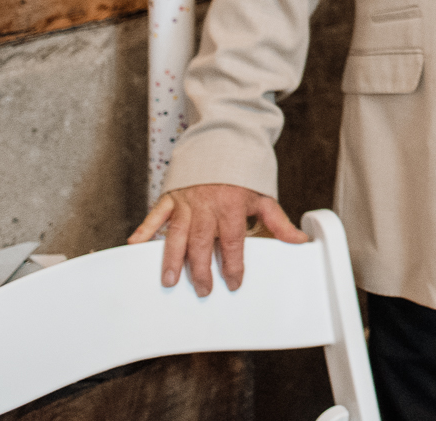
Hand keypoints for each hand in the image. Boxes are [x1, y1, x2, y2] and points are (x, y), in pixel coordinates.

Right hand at [128, 183, 306, 294]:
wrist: (223, 144)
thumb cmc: (243, 178)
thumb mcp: (264, 198)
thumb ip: (279, 223)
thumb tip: (300, 242)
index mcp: (233, 207)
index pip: (233, 241)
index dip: (234, 264)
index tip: (234, 283)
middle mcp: (208, 206)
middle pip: (203, 242)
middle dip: (201, 269)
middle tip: (203, 290)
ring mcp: (187, 202)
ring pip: (178, 234)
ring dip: (172, 258)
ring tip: (169, 281)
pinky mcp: (171, 197)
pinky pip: (156, 215)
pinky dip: (145, 229)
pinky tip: (135, 246)